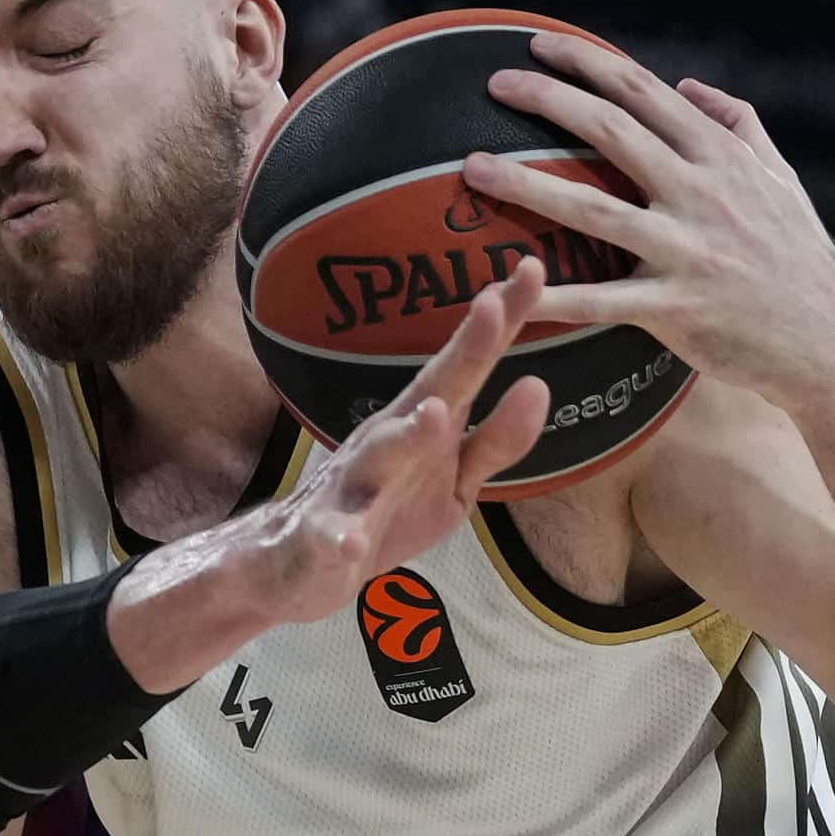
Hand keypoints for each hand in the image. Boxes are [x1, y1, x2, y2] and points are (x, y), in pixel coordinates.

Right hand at [246, 261, 550, 626]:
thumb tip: (540, 384)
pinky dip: (338, 537)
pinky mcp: (321, 539)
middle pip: (430, 391)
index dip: (501, 323)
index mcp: (421, 425)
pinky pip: (330, 537)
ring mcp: (350, 488)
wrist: (294, 566)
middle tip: (493, 304)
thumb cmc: (383, 512)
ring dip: (406, 435)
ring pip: (379, 456)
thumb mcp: (454, 483)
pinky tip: (349, 542)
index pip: (467, 367)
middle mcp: (385, 441)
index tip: (534, 268)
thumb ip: (496, 440)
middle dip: (463, 351)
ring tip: (435, 414)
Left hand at [459, 34, 834, 414]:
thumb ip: (738, 124)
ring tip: (472, 168)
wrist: (831, 340)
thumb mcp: (782, 176)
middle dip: (547, 100)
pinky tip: (508, 290)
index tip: (536, 46)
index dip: (585, 63)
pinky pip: (603, 301)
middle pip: (610, 131)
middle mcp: (702, 192)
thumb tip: (689, 86)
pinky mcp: (678, 309)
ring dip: (527, 185)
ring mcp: (688, 250)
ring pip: (594, 209)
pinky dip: (554, 296)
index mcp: (720, 155)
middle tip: (491, 84)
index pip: (642, 91)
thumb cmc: (799, 256)